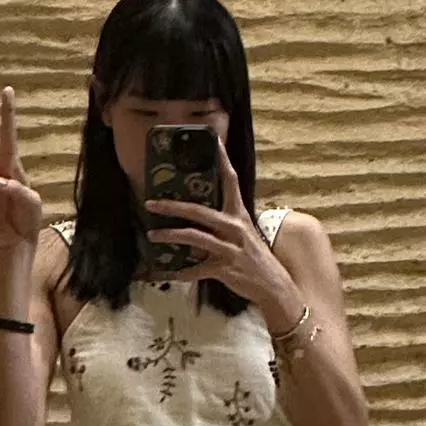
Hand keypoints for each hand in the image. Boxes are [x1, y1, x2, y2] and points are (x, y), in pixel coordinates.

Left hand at [143, 137, 289, 309]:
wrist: (274, 286)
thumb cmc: (255, 257)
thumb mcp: (244, 233)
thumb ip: (224, 221)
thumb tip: (199, 213)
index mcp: (239, 214)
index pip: (230, 180)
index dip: (222, 159)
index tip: (212, 140)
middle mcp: (235, 228)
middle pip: (200, 211)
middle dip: (173, 206)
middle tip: (150, 202)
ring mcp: (230, 248)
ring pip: (194, 238)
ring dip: (170, 235)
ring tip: (152, 234)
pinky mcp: (225, 269)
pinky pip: (195, 270)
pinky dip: (178, 273)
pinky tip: (163, 273)